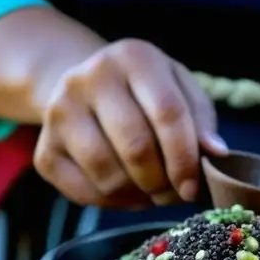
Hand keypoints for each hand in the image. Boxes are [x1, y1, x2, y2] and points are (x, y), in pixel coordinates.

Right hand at [34, 39, 227, 208]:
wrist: (86, 89)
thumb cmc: (145, 93)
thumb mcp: (179, 90)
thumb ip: (200, 120)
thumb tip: (215, 154)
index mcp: (133, 57)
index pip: (167, 113)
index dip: (185, 157)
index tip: (194, 186)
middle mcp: (89, 77)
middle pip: (135, 146)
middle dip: (161, 181)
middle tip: (174, 193)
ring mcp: (60, 112)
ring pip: (106, 172)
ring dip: (138, 194)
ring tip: (152, 192)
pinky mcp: (44, 149)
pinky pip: (82, 191)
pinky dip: (112, 202)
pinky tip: (127, 193)